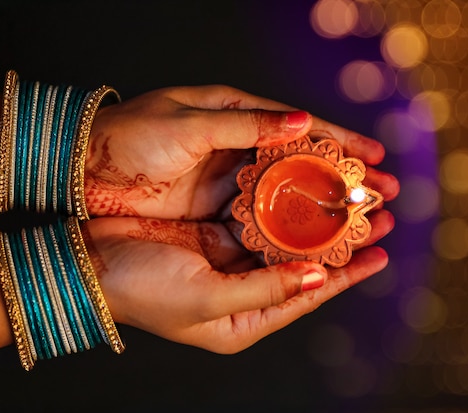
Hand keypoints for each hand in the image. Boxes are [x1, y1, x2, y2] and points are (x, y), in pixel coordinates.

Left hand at [84, 85, 398, 218]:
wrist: (82, 170)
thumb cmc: (129, 140)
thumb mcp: (186, 127)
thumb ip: (244, 126)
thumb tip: (302, 122)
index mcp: (233, 114)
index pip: (300, 127)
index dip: (341, 141)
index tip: (377, 158)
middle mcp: (236, 146)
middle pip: (302, 164)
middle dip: (343, 182)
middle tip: (384, 198)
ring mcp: (226, 180)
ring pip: (285, 195)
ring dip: (321, 210)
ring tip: (360, 225)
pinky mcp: (212, 207)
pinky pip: (258, 218)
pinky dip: (285, 228)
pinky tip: (312, 242)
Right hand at [84, 208, 393, 353]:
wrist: (89, 259)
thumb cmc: (142, 290)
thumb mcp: (207, 299)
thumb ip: (264, 290)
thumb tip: (317, 278)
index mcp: (243, 319)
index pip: (307, 297)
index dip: (346, 276)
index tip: (381, 255)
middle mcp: (242, 288)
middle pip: (301, 263)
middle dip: (337, 240)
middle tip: (375, 214)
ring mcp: (227, 257)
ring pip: (282, 235)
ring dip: (312, 216)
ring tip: (346, 194)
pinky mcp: (211, 230)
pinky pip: (254, 214)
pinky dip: (277, 200)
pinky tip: (299, 182)